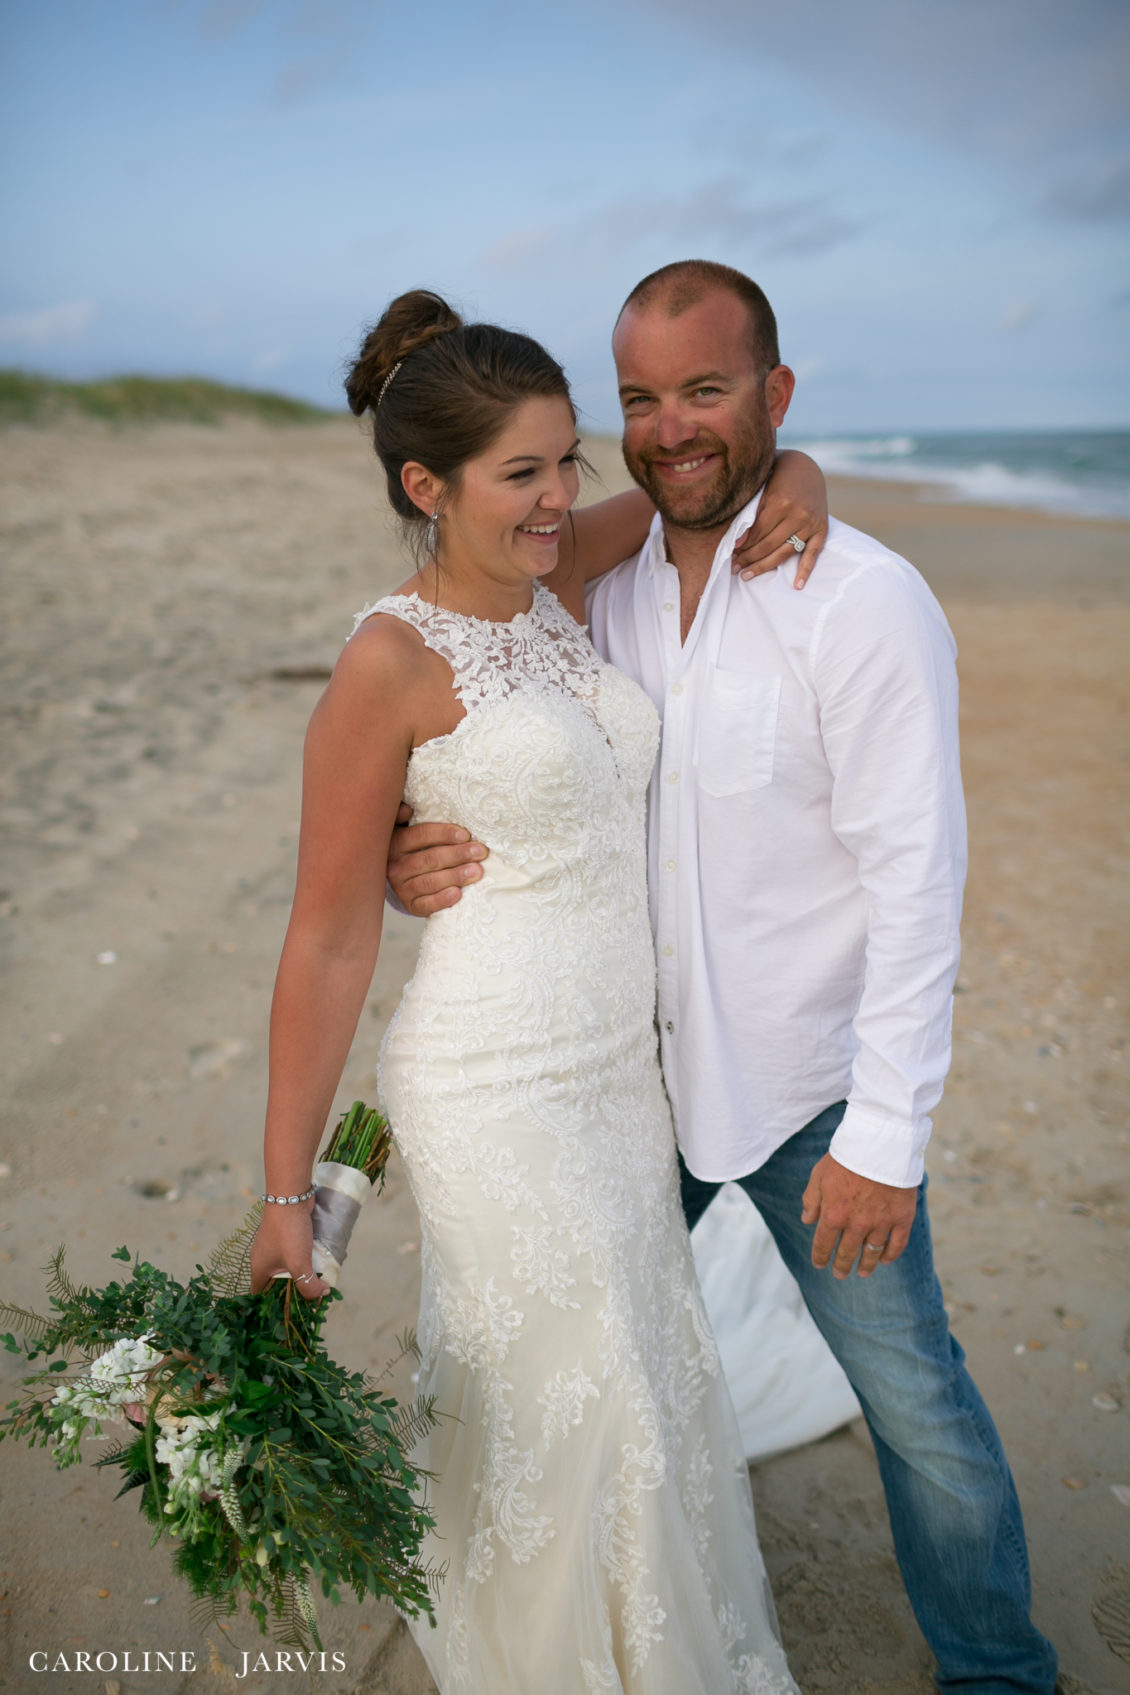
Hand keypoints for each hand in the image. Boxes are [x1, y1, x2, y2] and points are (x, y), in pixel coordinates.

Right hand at [249, 1202, 330, 1300]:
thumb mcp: (299, 1263)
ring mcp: (273, 1245)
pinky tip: (317, 1260)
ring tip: (316, 1280)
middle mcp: (263, 1258)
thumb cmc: (289, 1232)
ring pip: (286, 1266)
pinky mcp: (284, 1234)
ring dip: (300, 1272)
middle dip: (292, 1289)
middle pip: (276, 1281)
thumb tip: (322, 1294)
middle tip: (309, 1296)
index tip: (290, 1311)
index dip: (272, 1305)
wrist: (290, 1196)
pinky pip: (293, 1252)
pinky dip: (303, 1258)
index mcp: (259, 1269)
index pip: (260, 1295)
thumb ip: (308, 1284)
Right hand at [387, 802, 487, 916]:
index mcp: (396, 842)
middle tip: (480, 852)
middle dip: (457, 855)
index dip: (444, 834)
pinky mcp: (411, 905)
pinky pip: (426, 904)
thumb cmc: (418, 848)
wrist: (408, 878)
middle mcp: (395, 866)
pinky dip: (442, 899)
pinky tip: (457, 894)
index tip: (466, 834)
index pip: (421, 835)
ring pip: (429, 881)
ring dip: (455, 876)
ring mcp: (401, 888)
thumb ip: (406, 817)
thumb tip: (407, 809)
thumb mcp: (409, 828)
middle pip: (429, 859)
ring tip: (476, 871)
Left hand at [731, 449, 828, 587]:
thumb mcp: (763, 490)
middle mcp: (798, 514)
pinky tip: (797, 586)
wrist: (806, 466)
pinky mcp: (822, 529)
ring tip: (748, 576)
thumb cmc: (777, 476)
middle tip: (734, 569)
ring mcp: (811, 523)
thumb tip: (739, 543)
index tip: (730, 555)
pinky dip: (806, 571)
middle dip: (749, 559)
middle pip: (769, 545)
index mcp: (781, 502)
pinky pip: (813, 553)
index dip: (742, 547)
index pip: (757, 534)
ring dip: (765, 566)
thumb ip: (753, 515)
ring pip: (785, 552)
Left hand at [801, 1154, 916, 1279]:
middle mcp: (857, 1224)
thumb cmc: (846, 1156)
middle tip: (840, 1275)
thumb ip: (811, 1200)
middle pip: (847, 1252)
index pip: (823, 1243)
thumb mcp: (819, 1174)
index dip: (820, 1256)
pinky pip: (897, 1243)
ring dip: (867, 1266)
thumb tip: (807, 1220)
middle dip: (841, 1266)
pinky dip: (891, 1254)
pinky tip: (885, 1260)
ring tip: (863, 1273)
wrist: (880, 1143)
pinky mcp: (902, 1217)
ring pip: (872, 1252)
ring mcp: (881, 1222)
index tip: (819, 1264)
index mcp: (834, 1214)